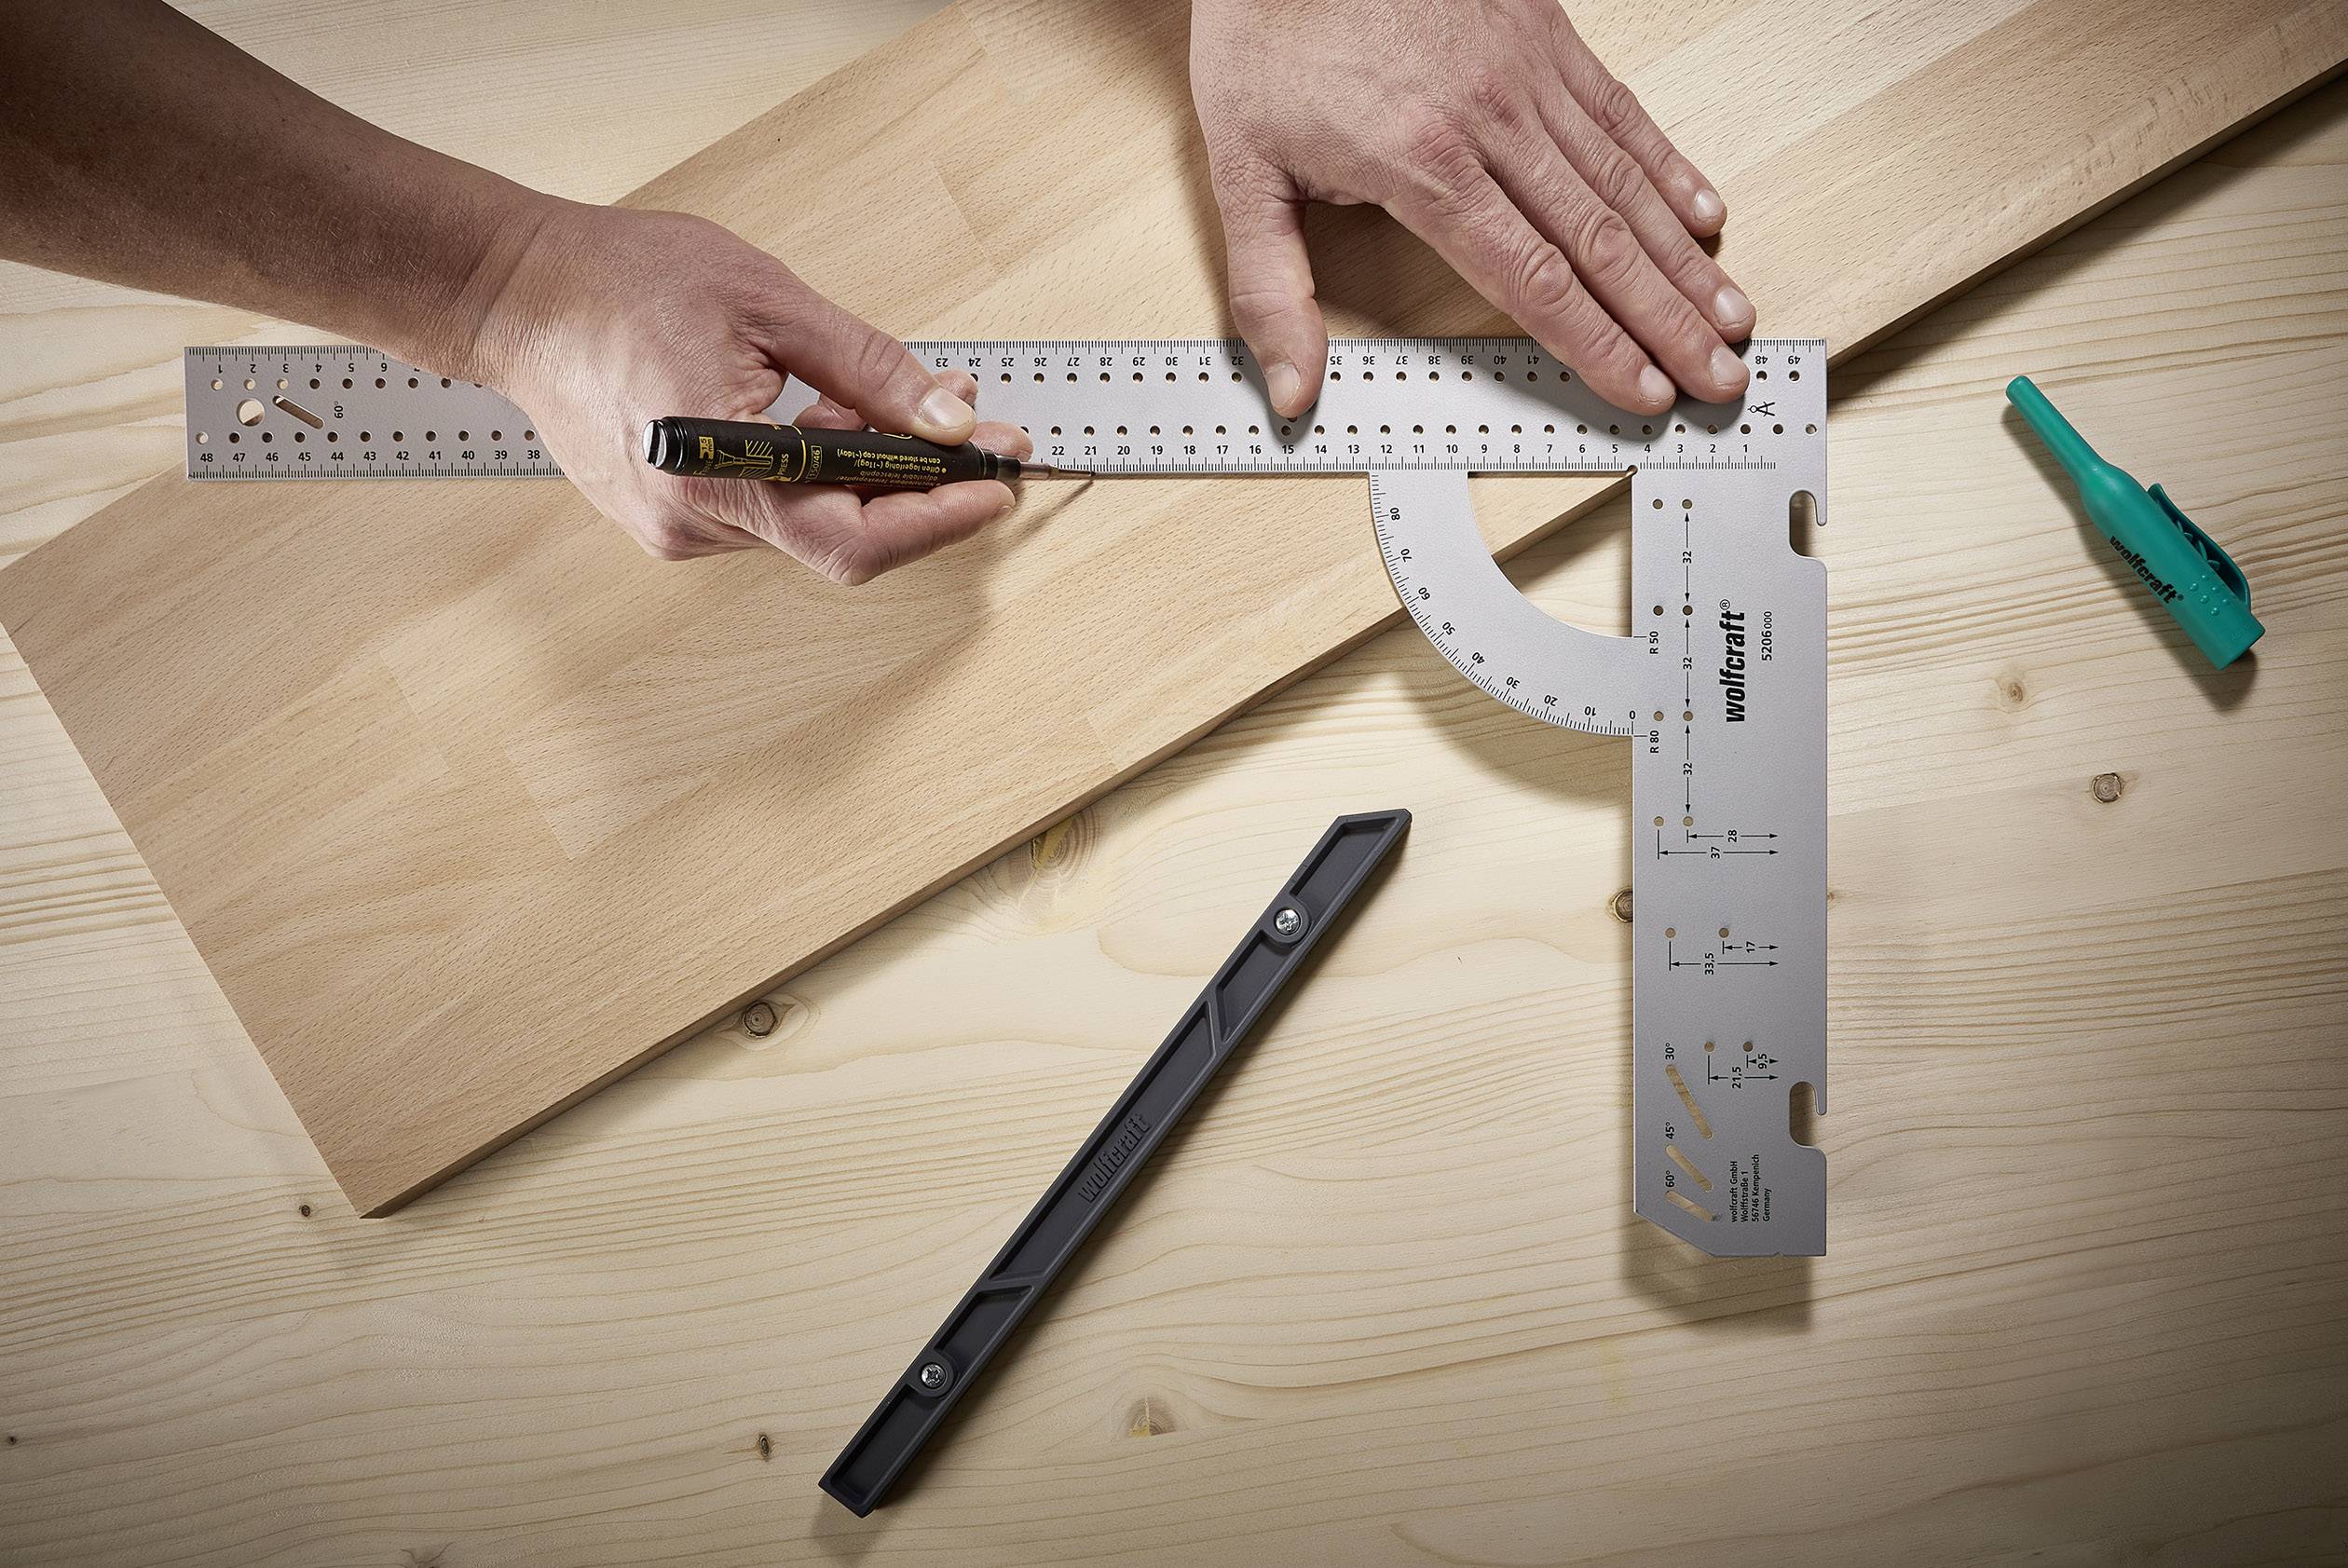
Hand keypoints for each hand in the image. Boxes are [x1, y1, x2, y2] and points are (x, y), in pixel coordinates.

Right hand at [473, 201, 1030, 579]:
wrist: (514, 292)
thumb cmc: (621, 281)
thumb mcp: (770, 304)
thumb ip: (869, 370)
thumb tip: (950, 417)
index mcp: (714, 472)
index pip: (855, 537)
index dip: (939, 519)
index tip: (997, 485)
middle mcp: (691, 521)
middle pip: (840, 534)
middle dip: (919, 486)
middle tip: (981, 438)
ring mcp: (674, 526)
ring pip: (807, 520)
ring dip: (868, 471)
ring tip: (914, 406)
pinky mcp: (667, 514)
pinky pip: (768, 508)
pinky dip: (816, 471)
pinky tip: (837, 418)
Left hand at [1189, 0, 1751, 416]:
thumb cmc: (1267, 34)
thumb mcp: (1240, 169)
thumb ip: (1268, 289)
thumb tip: (1290, 390)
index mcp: (1420, 164)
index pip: (1529, 279)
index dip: (1594, 345)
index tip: (1642, 392)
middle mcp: (1489, 119)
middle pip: (1598, 242)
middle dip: (1667, 321)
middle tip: (1719, 379)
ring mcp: (1525, 71)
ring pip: (1623, 182)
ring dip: (1684, 257)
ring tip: (1732, 316)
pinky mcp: (1542, 30)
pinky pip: (1620, 110)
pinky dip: (1668, 167)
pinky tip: (1705, 214)